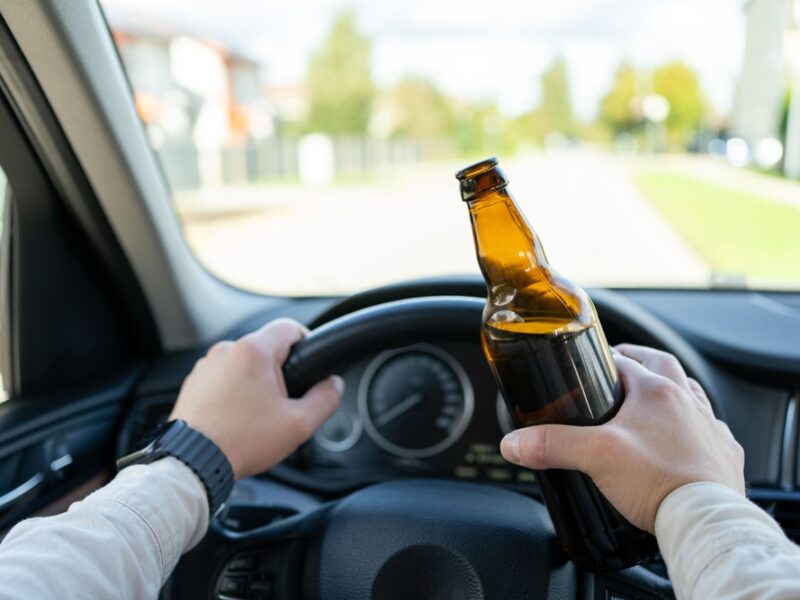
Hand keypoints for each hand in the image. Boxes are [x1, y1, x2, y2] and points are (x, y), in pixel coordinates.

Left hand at [169, 318, 342, 478]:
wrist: (193, 462)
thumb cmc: (241, 442)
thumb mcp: (299, 424)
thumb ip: (326, 399)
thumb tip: (333, 385)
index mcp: (253, 351)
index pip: (290, 327)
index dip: (307, 342)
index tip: (309, 364)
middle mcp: (226, 351)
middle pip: (266, 347)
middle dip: (280, 371)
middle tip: (283, 403)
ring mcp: (206, 366)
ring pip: (244, 363)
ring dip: (255, 382)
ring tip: (256, 415)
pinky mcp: (194, 382)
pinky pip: (223, 377)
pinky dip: (233, 392)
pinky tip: (236, 418)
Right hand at [499, 344, 743, 531]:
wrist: (704, 520)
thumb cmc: (659, 482)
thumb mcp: (594, 456)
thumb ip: (551, 445)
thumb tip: (515, 443)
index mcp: (658, 392)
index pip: (627, 360)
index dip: (606, 359)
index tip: (592, 364)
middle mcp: (688, 404)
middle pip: (663, 366)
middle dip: (641, 362)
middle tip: (622, 368)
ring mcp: (710, 429)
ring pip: (692, 395)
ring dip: (672, 390)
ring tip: (652, 399)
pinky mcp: (724, 456)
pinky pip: (711, 431)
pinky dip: (696, 428)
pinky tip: (683, 441)